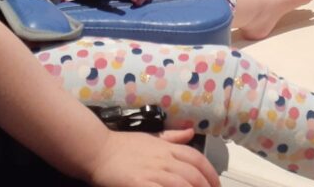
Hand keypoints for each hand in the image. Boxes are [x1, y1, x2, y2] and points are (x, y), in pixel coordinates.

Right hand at [86, 128, 219, 186]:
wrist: (98, 150)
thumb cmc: (123, 145)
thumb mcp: (151, 137)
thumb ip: (172, 137)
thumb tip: (191, 131)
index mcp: (167, 148)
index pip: (197, 158)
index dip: (210, 172)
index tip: (216, 184)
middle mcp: (163, 159)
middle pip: (194, 174)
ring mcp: (152, 172)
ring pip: (183, 183)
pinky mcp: (140, 184)